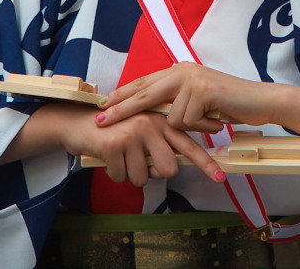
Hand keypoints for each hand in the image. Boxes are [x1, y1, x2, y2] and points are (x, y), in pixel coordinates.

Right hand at [0, 102, 222, 186]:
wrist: (78, 122)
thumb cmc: (113, 131)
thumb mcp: (140, 131)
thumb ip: (159, 144)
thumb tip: (173, 166)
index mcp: (160, 122)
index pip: (188, 146)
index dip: (205, 163)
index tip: (221, 177)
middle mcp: (151, 124)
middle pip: (168, 168)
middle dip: (152, 173)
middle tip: (138, 163)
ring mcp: (133, 133)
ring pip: (143, 177)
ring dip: (129, 174)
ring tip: (120, 156)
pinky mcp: (115, 144)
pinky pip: (122, 177)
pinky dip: (113, 174)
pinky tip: (108, 158)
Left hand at [99, 63, 299, 149]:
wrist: (262, 100)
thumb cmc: (231, 104)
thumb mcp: (199, 99)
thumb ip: (177, 100)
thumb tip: (150, 111)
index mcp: (180, 70)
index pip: (144, 82)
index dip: (122, 94)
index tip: (103, 105)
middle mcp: (182, 70)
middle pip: (143, 92)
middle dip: (120, 108)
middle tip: (100, 119)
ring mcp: (192, 79)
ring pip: (170, 115)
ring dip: (190, 126)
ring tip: (212, 120)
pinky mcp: (201, 91)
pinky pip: (186, 121)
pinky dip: (201, 126)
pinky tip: (217, 119)